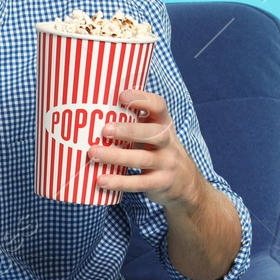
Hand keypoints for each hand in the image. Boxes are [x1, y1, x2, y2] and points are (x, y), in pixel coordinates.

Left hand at [86, 87, 202, 208]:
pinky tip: (102, 181)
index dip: (142, 99)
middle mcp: (168, 142)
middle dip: (129, 131)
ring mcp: (166, 163)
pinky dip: (119, 182)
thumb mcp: (153, 132)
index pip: (159, 106)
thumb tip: (94, 112)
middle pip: (154, 133)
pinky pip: (139, 183)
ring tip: (94, 153)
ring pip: (142, 159)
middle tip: (105, 130)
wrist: (186, 182)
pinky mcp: (160, 182)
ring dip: (116, 156)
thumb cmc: (158, 150)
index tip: (122, 96)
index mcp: (164, 123)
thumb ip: (133, 122)